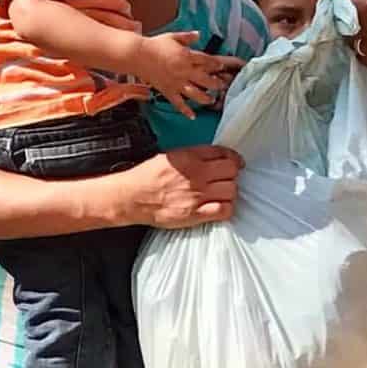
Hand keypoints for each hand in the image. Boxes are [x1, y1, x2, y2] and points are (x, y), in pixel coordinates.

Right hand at [122, 146, 242, 228]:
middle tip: (226, 178)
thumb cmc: (148, 176)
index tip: (236, 163)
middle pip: (231, 171)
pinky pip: (223, 210)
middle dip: (232, 174)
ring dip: (230, 191)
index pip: (224, 153)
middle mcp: (196, 175)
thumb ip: (196, 155)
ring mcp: (197, 195)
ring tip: (222, 193)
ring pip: (231, 190)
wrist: (131, 197)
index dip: (234, 158)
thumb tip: (217, 156)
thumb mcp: (172, 156)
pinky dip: (226, 208)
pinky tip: (220, 206)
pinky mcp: (194, 214)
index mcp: (191, 158)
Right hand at [135, 32, 242, 118]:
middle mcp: (184, 71)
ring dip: (205, 98)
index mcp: (187, 57)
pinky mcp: (168, 91)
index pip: (206, 61)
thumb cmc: (154, 45)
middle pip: (205, 80)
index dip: (216, 65)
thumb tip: (198, 34)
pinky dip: (185, 110)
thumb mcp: (173, 37)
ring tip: (212, 100)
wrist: (137, 55)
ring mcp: (176, 82)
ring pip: (195, 93)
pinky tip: (192, 116)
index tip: (221, 67)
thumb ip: (187, 37)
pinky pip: (178, 103)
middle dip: (216, 84)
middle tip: (223, 86)